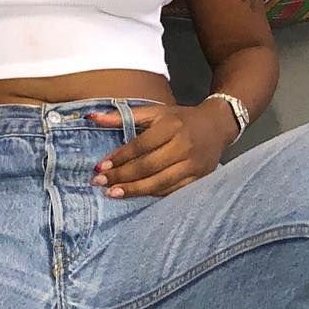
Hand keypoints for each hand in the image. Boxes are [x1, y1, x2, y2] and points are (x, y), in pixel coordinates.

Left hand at [85, 102, 236, 198]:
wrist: (218, 125)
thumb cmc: (181, 118)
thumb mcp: (155, 112)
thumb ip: (123, 116)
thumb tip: (91, 118)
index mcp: (171, 126)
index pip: (140, 145)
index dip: (119, 157)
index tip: (100, 166)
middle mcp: (183, 145)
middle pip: (147, 166)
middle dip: (121, 176)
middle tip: (99, 183)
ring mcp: (193, 164)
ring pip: (159, 182)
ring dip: (134, 190)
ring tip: (113, 193)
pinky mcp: (200, 178)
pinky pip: (172, 191)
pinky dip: (153, 195)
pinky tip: (137, 196)